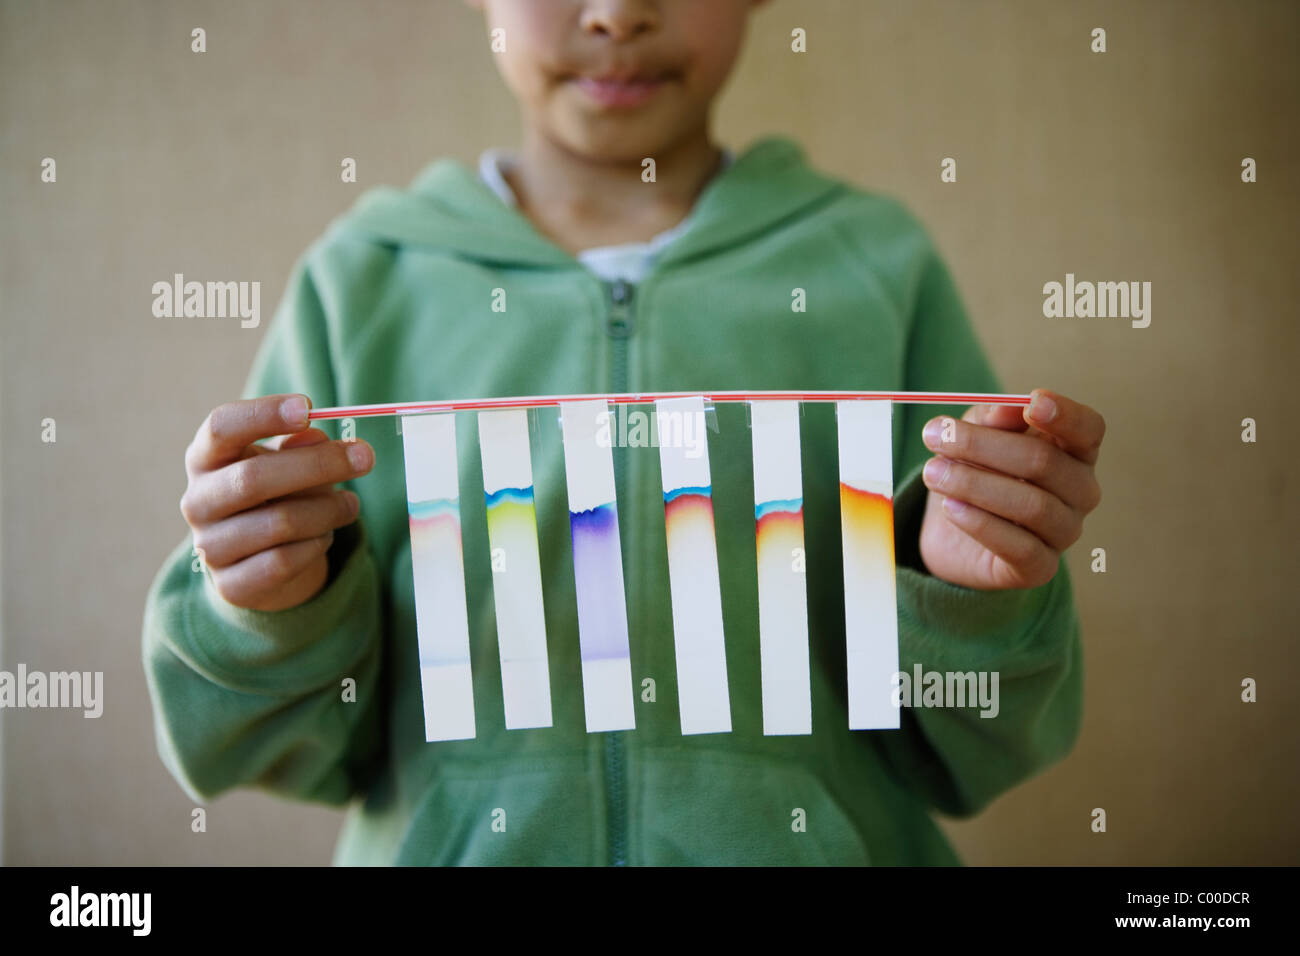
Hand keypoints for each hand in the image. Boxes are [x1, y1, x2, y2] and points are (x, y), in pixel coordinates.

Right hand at [179, 394, 373, 610]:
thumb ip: (300, 446)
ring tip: (350, 504)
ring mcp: (209, 546)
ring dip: (327, 510)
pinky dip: (315, 545)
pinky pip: (283, 561)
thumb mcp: (288, 463)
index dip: (263, 414)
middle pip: (253, 478)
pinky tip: (326, 535)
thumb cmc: (276, 495)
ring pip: (278, 522)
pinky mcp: (231, 584)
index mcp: (206, 458)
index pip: (221, 427)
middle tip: (365, 456)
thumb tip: (314, 434)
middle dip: (318, 465)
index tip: (308, 407)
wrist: (260, 561)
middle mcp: (198, 501)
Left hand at [916, 388, 1103, 589]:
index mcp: (1074, 451)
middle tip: (935, 436)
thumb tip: (1009, 408)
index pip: (1088, 429)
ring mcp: (1065, 531)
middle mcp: (1080, 491)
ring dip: (973, 484)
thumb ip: (993, 419)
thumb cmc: (976, 470)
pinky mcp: (1041, 568)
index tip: (1031, 402)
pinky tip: (950, 508)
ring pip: (1032, 505)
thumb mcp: (976, 434)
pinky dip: (981, 524)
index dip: (1065, 415)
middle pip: (1045, 463)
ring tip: (932, 473)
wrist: (951, 531)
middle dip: (983, 446)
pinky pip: (1021, 547)